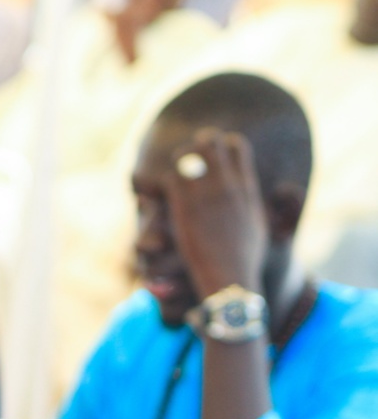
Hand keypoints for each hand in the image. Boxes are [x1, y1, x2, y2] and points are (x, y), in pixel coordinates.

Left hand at [164, 129, 267, 298]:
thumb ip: (257, 206)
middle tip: (185, 165)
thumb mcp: (259, 226)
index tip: (209, 163)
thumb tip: (263, 201)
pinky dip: (160, 182)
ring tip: (172, 179)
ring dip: (175, 162)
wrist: (230, 278)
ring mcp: (205, 193)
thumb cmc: (243, 259)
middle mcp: (227, 184)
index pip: (235, 144)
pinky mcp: (184, 206)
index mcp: (245, 186)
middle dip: (195, 146)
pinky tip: (156, 195)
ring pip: (186, 152)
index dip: (219, 147)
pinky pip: (169, 176)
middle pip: (209, 140)